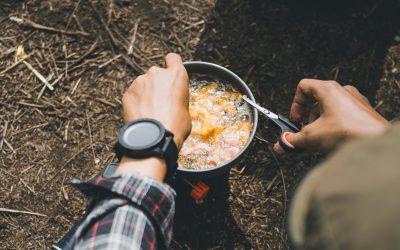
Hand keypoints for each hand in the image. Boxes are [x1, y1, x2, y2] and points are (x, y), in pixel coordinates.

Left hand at [115, 53, 190, 180]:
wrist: (154, 138)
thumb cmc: (175, 126)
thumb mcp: (186, 111)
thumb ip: (178, 98)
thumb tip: (173, 103)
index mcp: (177, 76)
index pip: (173, 58)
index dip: (171, 65)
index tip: (170, 74)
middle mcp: (157, 73)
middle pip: (157, 74)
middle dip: (157, 84)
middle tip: (161, 102)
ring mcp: (140, 81)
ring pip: (144, 84)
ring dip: (146, 94)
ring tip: (150, 112)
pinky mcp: (128, 92)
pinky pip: (134, 94)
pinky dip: (136, 102)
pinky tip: (140, 115)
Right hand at [274, 79, 388, 153]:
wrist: (377, 143)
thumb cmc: (349, 133)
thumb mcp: (311, 137)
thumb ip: (292, 140)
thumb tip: (282, 145)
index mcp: (328, 90)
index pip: (304, 87)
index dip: (295, 103)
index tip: (294, 119)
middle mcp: (343, 92)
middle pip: (317, 102)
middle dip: (307, 121)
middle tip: (305, 135)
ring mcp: (355, 103)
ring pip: (330, 111)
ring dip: (320, 126)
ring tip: (319, 143)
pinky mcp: (364, 115)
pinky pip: (343, 118)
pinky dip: (334, 129)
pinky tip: (333, 144)